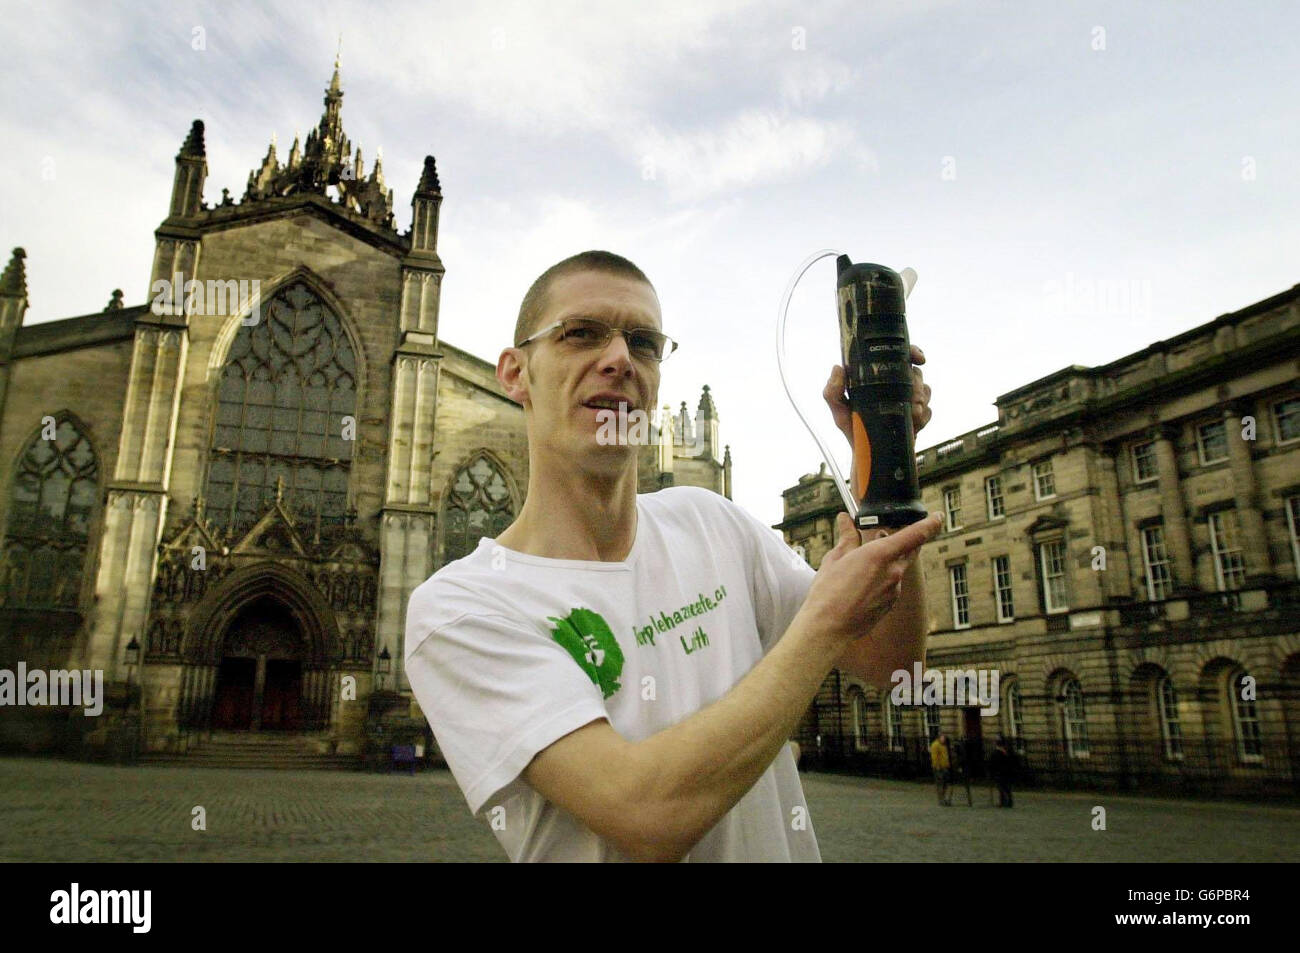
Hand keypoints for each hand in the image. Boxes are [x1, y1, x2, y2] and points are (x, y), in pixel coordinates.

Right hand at [800, 511, 943, 644]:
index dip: (930, 523)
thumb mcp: (835, 558)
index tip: (938, 516)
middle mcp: (893, 571)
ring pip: (898, 568)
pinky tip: (861, 585)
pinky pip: (892, 585)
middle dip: (906, 540)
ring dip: (887, 562)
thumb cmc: (828, 593)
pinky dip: (881, 579)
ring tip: (861, 566)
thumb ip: (846, 537)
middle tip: (885, 535)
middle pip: (911, 550)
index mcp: (880, 554)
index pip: (915, 534)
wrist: (829, 627)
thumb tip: (846, 521)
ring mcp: (894, 590)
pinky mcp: (891, 604)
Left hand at [824, 344, 930, 446]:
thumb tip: (837, 368)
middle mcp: (895, 386)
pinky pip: (929, 411)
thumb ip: (833, 392)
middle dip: (915, 386)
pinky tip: (912, 424)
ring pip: (926, 391)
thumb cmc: (853, 430)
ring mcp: (908, 401)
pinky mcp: (919, 416)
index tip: (919, 360)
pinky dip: (923, 418)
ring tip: (910, 413)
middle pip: (916, 374)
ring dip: (919, 402)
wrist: (869, 456)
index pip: (899, 357)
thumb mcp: (838, 411)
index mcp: (878, 379)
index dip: (912, 353)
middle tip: (908, 399)